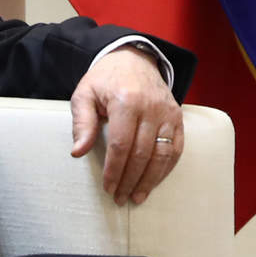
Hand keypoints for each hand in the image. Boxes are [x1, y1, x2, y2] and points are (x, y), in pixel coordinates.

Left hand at [70, 48, 183, 204]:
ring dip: (150, 180)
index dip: (114, 170)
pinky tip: (154, 182)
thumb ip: (81, 123)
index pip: (121, 145)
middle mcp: (151, 107)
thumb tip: (77, 152)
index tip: (108, 187)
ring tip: (137, 196)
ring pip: (162, 154)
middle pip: (142, 153)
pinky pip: (176, 148)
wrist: (134, 59)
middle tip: (120, 197)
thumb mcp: (85, 94)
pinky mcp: (177, 116)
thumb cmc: (106, 79)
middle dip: (130, 180)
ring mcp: (168, 113)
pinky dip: (166, 169)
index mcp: (126, 101)